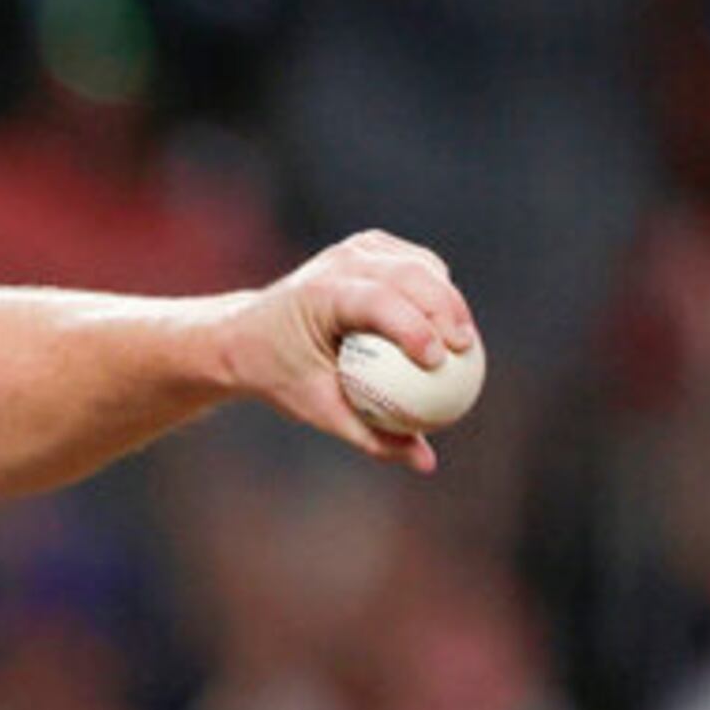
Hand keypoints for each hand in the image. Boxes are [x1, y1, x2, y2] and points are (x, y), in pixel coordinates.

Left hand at [227, 229, 483, 473]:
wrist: (243, 336)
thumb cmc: (279, 376)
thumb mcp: (318, 410)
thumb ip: (372, 435)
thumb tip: (426, 461)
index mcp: (319, 294)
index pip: (378, 301)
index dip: (414, 327)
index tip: (438, 362)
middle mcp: (337, 263)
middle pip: (409, 274)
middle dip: (446, 309)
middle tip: (466, 350)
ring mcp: (353, 249)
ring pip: (419, 265)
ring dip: (449, 298)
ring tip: (464, 341)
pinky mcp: (368, 248)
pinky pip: (416, 265)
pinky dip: (437, 289)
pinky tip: (449, 322)